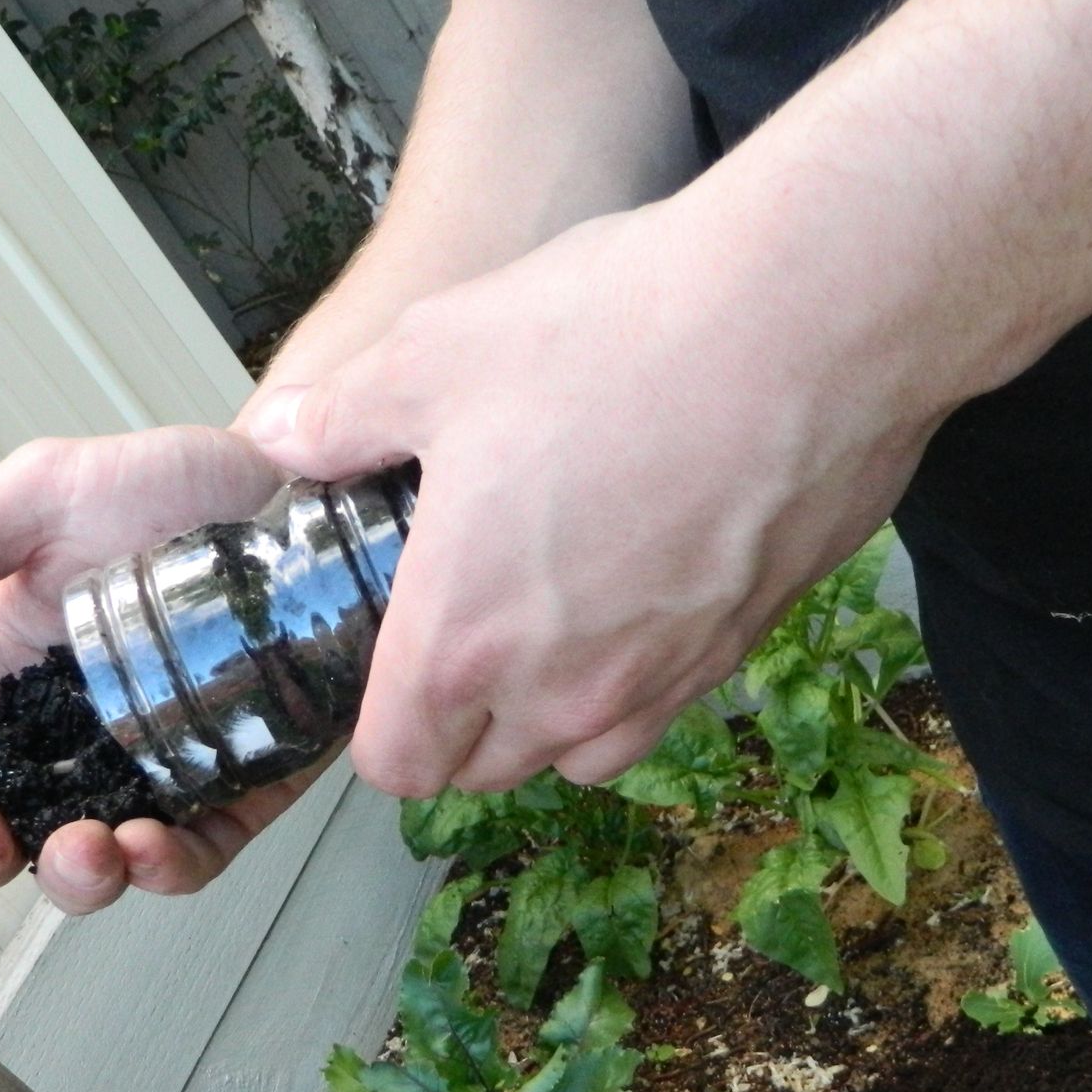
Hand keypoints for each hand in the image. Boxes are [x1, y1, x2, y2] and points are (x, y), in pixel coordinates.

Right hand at [0, 425, 312, 913]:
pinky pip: (195, 855)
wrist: (310, 493)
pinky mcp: (235, 788)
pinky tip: (154, 851)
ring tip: (88, 854)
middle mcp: (66, 734)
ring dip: (74, 878)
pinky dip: (169, 869)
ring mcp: (149, 770)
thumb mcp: (47, 495)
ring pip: (88, 860)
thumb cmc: (180, 485)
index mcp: (2, 668)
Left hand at [241, 198, 946, 795]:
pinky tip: (638, 585)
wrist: (810, 320)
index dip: (382, 729)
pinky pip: (666, 707)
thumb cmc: (612, 334)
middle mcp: (561, 692)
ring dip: (552, 714)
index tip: (386, 669)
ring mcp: (660, 680)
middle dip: (461, 724)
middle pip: (486, 771)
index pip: (397, 766)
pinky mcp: (742, 648)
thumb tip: (281, 437)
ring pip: (580, 754)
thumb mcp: (437, 353)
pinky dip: (638, 681)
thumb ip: (342, 417)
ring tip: (551, 616)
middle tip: (463, 623)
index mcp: (462, 642)